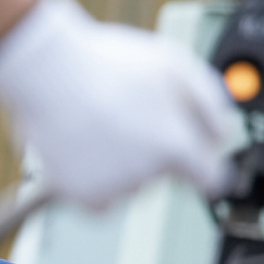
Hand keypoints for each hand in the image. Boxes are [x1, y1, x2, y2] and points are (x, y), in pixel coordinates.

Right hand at [0, 0, 235, 208]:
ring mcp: (108, 185)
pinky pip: (99, 201)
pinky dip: (95, 184)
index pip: (210, 178)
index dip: (203, 165)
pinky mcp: (76, 193)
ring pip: (130, 187)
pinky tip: (86, 153)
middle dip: (152, 154)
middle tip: (126, 121)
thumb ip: (208, 101)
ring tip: (98, 128)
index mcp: (175, 145)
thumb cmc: (106, 62)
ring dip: (121, 167)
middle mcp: (145, 173)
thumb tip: (218, 134)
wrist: (44, 71)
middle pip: (163, 177)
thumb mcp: (172, 63)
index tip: (193, 160)